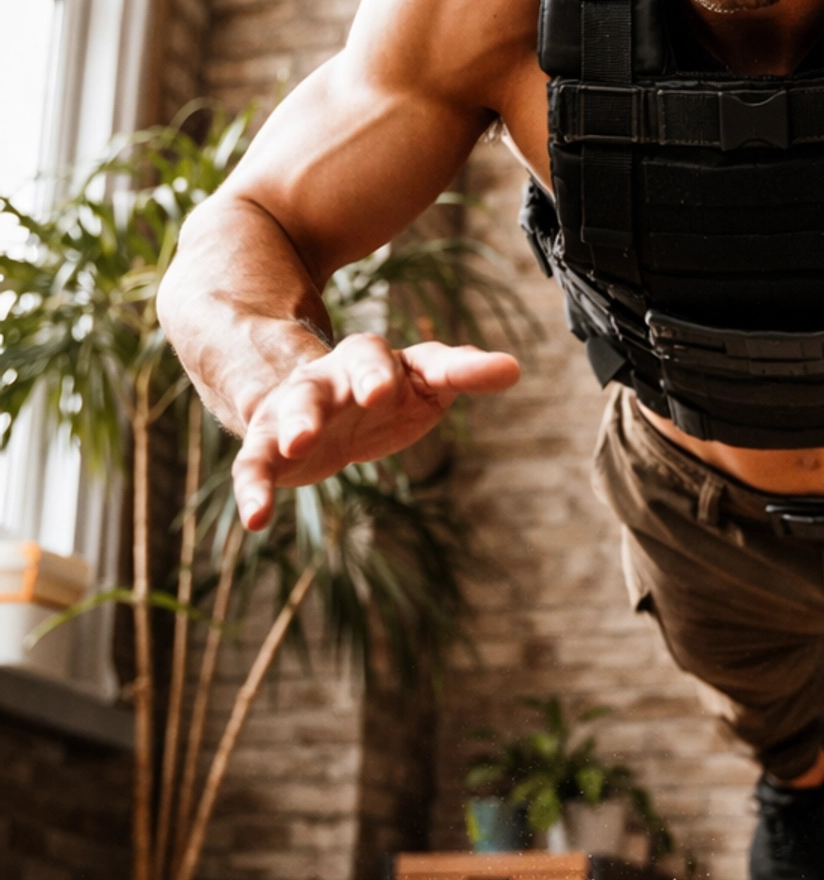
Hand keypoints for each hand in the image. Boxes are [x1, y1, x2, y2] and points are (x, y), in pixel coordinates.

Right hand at [232, 333, 520, 530]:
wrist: (320, 408)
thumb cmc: (388, 396)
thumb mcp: (426, 382)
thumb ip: (461, 371)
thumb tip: (514, 367)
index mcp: (369, 362)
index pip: (379, 357)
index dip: (384, 373)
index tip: (387, 392)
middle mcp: (327, 380)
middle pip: (329, 380)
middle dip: (340, 392)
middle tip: (362, 402)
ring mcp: (294, 411)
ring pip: (290, 414)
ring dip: (296, 427)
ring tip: (300, 447)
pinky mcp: (269, 448)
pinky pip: (254, 466)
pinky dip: (255, 493)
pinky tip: (255, 521)